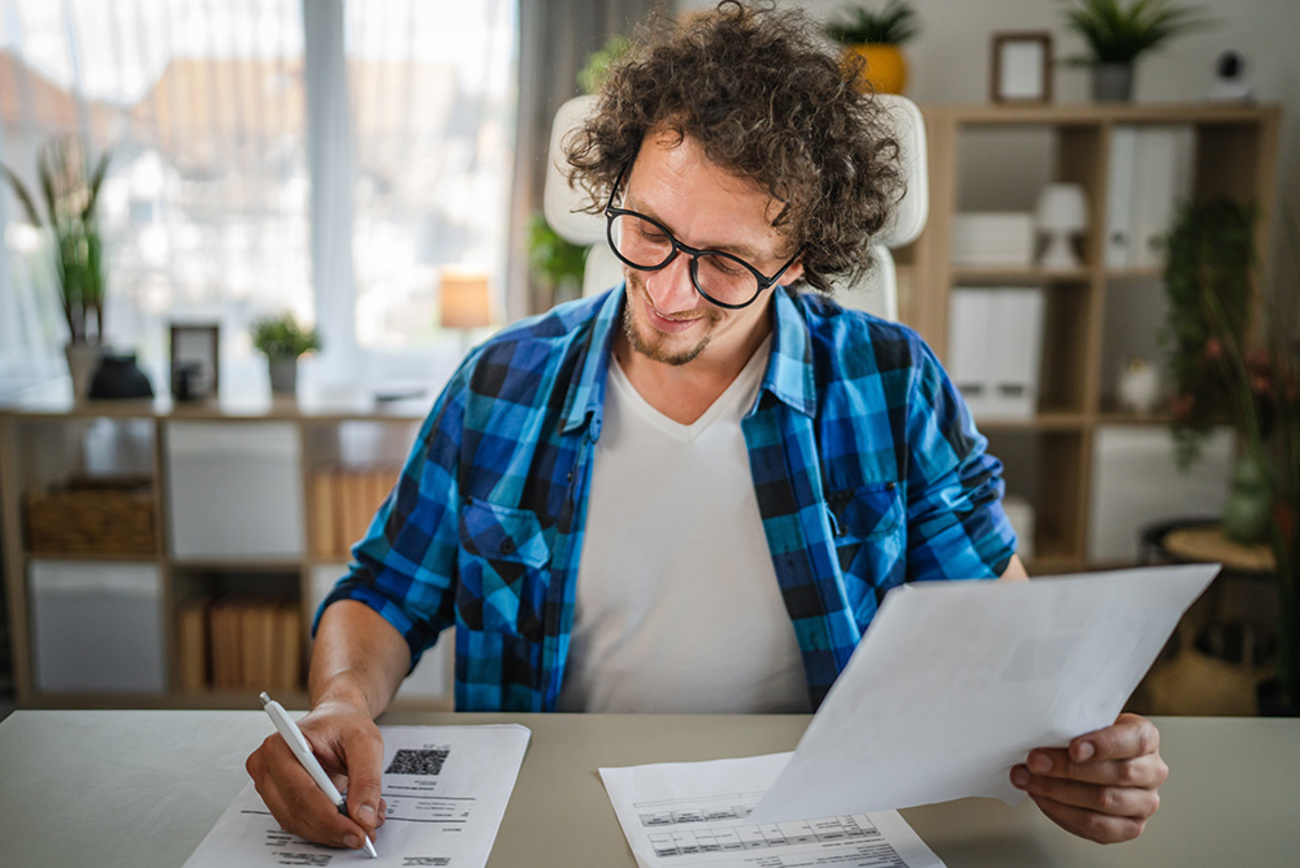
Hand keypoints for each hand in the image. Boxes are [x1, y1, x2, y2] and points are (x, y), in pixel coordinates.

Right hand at [245, 699, 387, 849]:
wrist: (337, 718)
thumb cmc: (345, 723)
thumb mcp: (366, 743)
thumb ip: (366, 780)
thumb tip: (363, 817)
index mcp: (282, 745)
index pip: (302, 792)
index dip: (330, 818)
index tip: (357, 831)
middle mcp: (267, 765)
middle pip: (295, 811)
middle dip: (332, 829)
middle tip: (362, 836)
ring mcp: (268, 783)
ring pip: (295, 822)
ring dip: (328, 831)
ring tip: (358, 827)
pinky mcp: (277, 796)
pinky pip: (297, 820)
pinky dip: (323, 827)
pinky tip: (344, 822)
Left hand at [1011, 713, 1167, 843]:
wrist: (1092, 759)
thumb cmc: (1088, 737)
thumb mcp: (1086, 720)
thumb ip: (1074, 723)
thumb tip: (1041, 729)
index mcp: (1146, 738)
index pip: (1135, 741)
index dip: (1104, 745)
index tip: (1073, 748)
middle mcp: (1152, 772)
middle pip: (1117, 774)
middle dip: (1068, 768)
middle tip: (1035, 762)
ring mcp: (1144, 803)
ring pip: (1104, 801)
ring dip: (1059, 791)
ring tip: (1028, 780)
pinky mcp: (1129, 828)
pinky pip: (1096, 827)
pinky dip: (1063, 812)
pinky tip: (1042, 798)